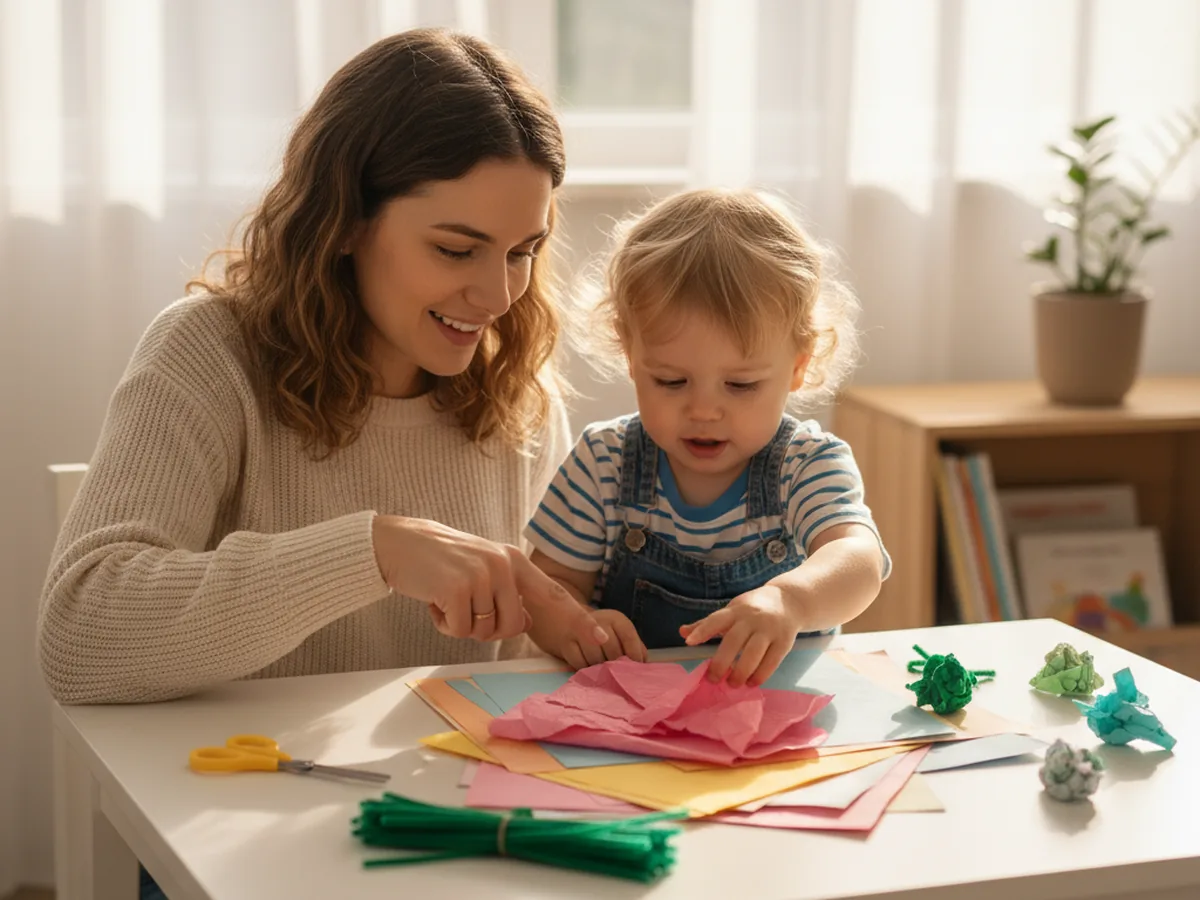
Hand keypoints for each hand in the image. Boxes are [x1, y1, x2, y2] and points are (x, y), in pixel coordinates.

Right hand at [372, 515, 608, 645]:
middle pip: (512, 626)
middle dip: (486, 628)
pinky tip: (434, 600)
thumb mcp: (484, 571)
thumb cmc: (443, 563)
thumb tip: (525, 622)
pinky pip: (459, 631)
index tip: (602, 638)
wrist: (401, 544)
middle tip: (463, 606)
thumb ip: (509, 594)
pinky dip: (443, 624)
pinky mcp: (457, 588)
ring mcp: (481, 575)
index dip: (578, 619)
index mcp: (514, 561)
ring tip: (447, 598)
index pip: (553, 594)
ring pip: (484, 631)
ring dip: (461, 625)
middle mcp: (503, 565)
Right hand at [532, 607, 646, 669]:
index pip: (629, 637)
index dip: (634, 656)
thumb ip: (635, 647)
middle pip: (613, 652)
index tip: (636, 669)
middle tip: (617, 674)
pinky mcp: (565, 644)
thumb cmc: (602, 633)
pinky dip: (585, 670)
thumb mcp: (620, 634)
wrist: (565, 621)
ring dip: (600, 670)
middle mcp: (599, 621)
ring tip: (602, 671)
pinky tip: (588, 669)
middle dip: (616, 666)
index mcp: (616, 618)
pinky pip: (580, 664)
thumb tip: (644, 665)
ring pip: (596, 660)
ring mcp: (579, 632)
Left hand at [680, 585, 803, 686]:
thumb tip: (682, 633)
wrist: (789, 601)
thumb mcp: (731, 610)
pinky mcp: (784, 641)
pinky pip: (772, 662)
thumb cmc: (753, 609)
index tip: (689, 642)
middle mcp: (752, 618)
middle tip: (713, 679)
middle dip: (722, 662)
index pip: (716, 619)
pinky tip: (751, 683)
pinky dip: (760, 675)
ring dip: (741, 672)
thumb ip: (708, 624)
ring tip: (733, 684)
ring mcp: (769, 629)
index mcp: (736, 610)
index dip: (702, 630)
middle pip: (734, 641)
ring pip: (753, 653)